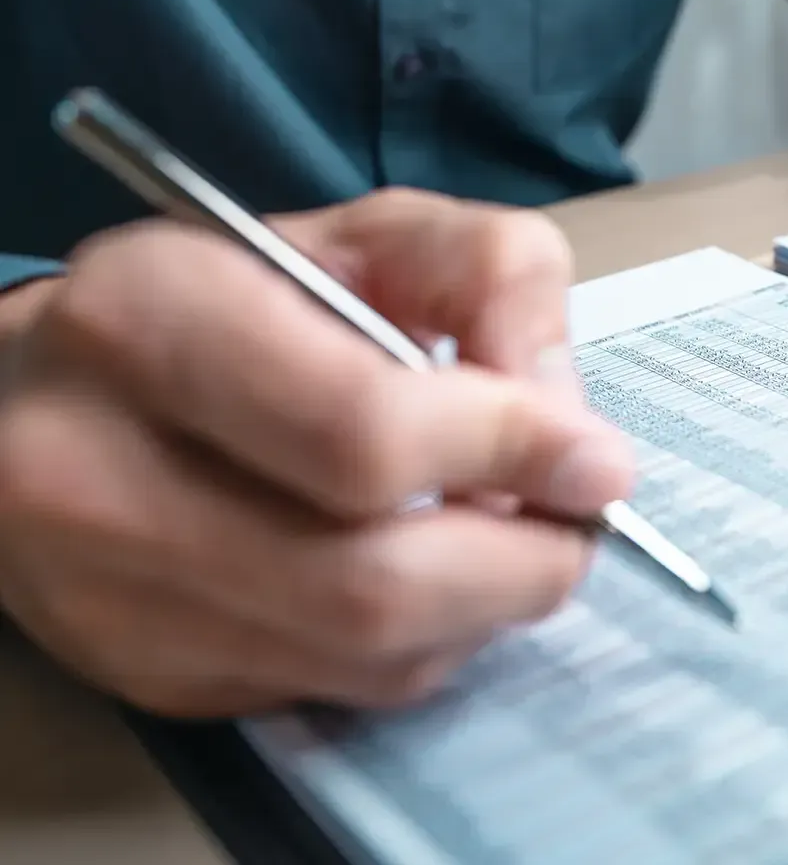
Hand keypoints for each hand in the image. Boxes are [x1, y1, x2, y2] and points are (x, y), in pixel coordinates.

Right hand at [0, 188, 633, 718]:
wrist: (48, 390)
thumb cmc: (227, 298)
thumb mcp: (366, 233)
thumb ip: (488, 277)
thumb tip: (564, 417)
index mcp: (149, 319)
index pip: (361, 429)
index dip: (508, 453)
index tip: (597, 460)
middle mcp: (98, 471)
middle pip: (366, 582)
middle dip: (519, 562)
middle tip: (579, 522)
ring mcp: (112, 597)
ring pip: (362, 657)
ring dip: (486, 609)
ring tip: (517, 539)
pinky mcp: (147, 673)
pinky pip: (337, 690)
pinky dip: (428, 644)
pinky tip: (439, 578)